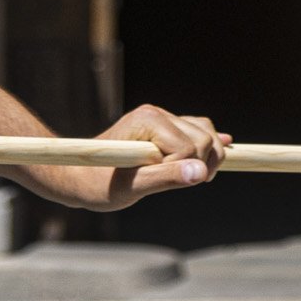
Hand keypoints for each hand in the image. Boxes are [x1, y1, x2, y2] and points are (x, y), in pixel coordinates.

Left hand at [64, 103, 228, 211]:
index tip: (161, 182)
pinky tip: (221, 151)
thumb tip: (201, 173)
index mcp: (148, 121)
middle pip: (203, 137)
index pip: (190, 147)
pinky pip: (197, 130)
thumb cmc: (99, 183)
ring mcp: (161, 118)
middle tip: (183, 184)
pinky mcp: (164, 127)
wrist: (79, 176)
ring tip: (192, 178)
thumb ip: (167, 178)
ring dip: (207, 156)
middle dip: (201, 163)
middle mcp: (157, 113)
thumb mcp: (132, 187)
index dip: (183, 171)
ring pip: (205, 131)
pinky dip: (207, 144)